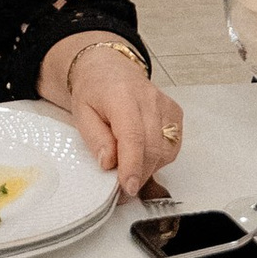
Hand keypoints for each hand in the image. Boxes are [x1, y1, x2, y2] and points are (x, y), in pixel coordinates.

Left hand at [45, 34, 181, 195]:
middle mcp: (148, 98)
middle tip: (123, 188)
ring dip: (149, 166)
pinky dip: (159, 157)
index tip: (128, 186)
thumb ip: (95, 139)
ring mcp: (165, 105)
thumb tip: (110, 163)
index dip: (132, 165)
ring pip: (166, 150)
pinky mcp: (175, 113)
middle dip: (139, 173)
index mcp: (122, 96)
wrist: (108, 69)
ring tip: (130, 166)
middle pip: (153, 146)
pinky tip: (143, 154)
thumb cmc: (94, 91)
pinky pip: (173, 145)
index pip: (133, 136)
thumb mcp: (81, 114)